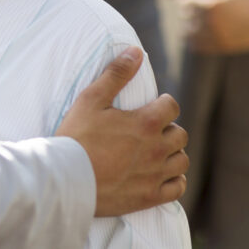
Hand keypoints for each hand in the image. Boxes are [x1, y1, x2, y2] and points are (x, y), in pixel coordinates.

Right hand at [55, 47, 187, 216]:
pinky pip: (178, 187)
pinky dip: (174, 179)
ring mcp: (155, 174)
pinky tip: (160, 174)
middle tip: (148, 130)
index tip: (152, 107)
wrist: (66, 178)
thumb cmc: (76, 136)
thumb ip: (116, 74)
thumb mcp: (91, 99)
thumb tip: (135, 52)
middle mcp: (157, 149)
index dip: (162, 104)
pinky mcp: (150, 196)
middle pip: (180, 134)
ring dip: (172, 153)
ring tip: (155, 151)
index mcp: (146, 123)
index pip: (171, 106)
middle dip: (167, 129)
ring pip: (182, 160)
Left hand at [179, 0, 248, 54]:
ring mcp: (215, 35)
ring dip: (187, 27)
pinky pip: (197, 46)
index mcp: (212, 4)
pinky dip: (192, 41)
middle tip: (189, 10)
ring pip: (188, 32)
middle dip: (187, 12)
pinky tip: (195, 36)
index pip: (185, 1)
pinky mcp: (220, 46)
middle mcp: (211, 20)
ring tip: (190, 24)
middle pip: (185, 16)